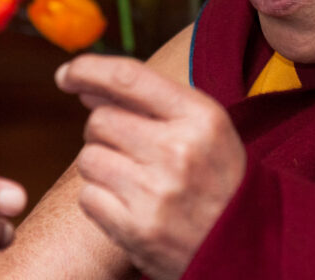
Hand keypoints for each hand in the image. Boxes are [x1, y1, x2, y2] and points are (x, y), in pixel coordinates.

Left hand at [56, 54, 246, 279]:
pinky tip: (130, 205)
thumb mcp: (204, 127)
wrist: (247, 244)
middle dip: (104, 132)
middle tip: (130, 149)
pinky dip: (100, 200)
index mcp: (199, 117)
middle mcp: (178, 150)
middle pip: (100, 120)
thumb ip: (149, 101)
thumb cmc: (219, 178)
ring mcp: (156, 193)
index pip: (128, 77)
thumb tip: (85, 86)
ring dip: (102, 166)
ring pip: (88, 159)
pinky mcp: (137, 229)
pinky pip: (87, 197)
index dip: (88, 69)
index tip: (67, 74)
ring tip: (135, 180)